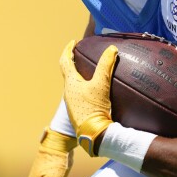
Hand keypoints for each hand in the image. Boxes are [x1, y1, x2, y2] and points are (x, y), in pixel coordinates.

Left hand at [59, 39, 117, 155]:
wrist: (93, 134)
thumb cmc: (94, 108)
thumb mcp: (101, 85)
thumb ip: (106, 65)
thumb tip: (111, 48)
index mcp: (71, 83)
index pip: (65, 61)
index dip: (68, 50)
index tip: (73, 42)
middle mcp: (69, 92)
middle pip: (68, 73)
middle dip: (74, 62)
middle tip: (82, 54)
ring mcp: (73, 103)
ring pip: (74, 84)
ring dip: (79, 75)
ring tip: (90, 70)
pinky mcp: (79, 111)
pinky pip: (80, 94)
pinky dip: (85, 87)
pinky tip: (96, 90)